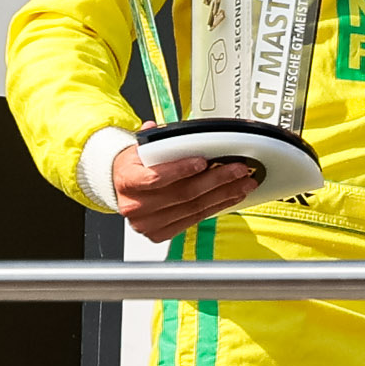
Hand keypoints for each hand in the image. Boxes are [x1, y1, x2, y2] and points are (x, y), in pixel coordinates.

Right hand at [109, 139, 258, 242]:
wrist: (121, 188)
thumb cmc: (134, 167)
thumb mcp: (139, 149)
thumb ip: (156, 141)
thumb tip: (169, 131)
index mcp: (128, 180)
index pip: (156, 177)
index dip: (181, 170)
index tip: (202, 161)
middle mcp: (136, 205)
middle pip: (183, 194)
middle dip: (216, 180)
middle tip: (238, 169)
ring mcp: (148, 223)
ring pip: (194, 208)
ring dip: (223, 195)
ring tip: (243, 183)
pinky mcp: (160, 233)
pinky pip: (195, 219)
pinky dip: (216, 207)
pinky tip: (230, 196)